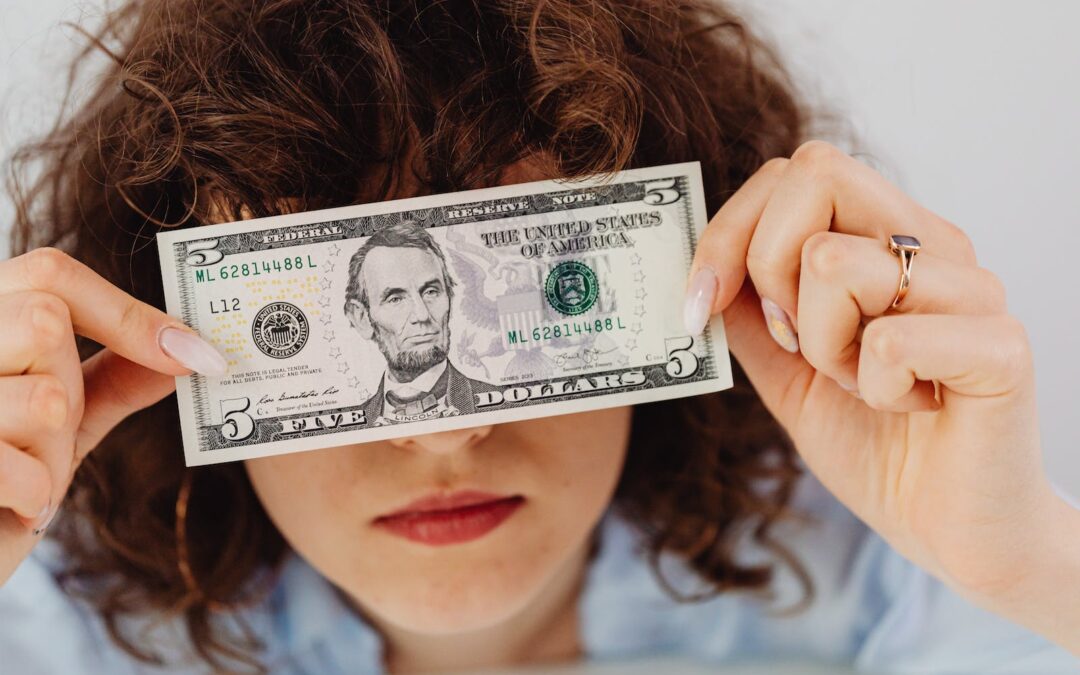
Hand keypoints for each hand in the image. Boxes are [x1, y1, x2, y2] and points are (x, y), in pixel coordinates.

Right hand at [0, 248, 224, 586]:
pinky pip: (18, 465)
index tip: (198, 356)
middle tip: (53, 436)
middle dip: (71, 390)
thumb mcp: (61, 422)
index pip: (51, 272)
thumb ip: (113, 380)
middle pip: (45, 320)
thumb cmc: (1, 484)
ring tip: (28, 478)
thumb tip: (189, 350)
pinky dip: (35, 494)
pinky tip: (17, 507)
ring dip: (54, 453)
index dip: (129, 313)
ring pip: (43, 398)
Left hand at [686, 141, 1079, 649]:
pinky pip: (888, 339)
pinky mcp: (1000, 347)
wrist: (948, 528)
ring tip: (864, 384)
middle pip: (815, 171)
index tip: (700, 305)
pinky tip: (908, 408)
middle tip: (793, 342)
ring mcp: (972, 289)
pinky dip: (873, 389)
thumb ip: (750, 315)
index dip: (729, 230)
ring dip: (822, 345)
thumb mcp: (786, 372)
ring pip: (834, 262)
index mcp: (886, 239)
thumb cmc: (874, 443)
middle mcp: (932, 245)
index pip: (797, 170)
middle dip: (765, 265)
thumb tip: (696, 267)